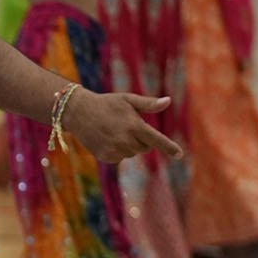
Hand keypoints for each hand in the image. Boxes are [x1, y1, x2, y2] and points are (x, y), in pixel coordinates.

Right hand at [62, 90, 181, 163]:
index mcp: (134, 126)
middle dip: (142, 139)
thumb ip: (149, 104)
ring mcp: (115, 151)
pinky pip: (120, 157)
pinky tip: (107, 138)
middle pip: (145, 148)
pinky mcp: (106, 157)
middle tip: (127, 125)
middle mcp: (125, 141)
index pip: (157, 140)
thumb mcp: (128, 100)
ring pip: (132, 152)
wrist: (78, 112)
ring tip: (114, 130)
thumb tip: (168, 101)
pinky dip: (117, 150)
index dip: (169, 148)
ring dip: (129, 144)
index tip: (179, 155)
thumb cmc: (107, 103)